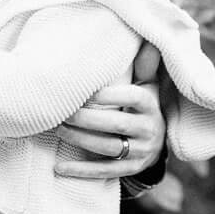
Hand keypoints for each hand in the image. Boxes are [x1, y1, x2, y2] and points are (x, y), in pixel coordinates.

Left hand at [55, 43, 166, 178]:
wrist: (156, 143)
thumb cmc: (142, 107)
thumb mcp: (148, 85)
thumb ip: (144, 65)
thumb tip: (147, 41)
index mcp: (151, 106)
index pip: (132, 97)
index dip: (109, 94)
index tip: (85, 91)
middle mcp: (149, 130)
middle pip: (117, 124)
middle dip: (87, 118)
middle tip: (63, 111)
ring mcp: (140, 152)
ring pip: (108, 148)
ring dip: (81, 140)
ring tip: (59, 130)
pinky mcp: (130, 170)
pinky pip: (104, 172)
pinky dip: (81, 171)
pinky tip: (59, 168)